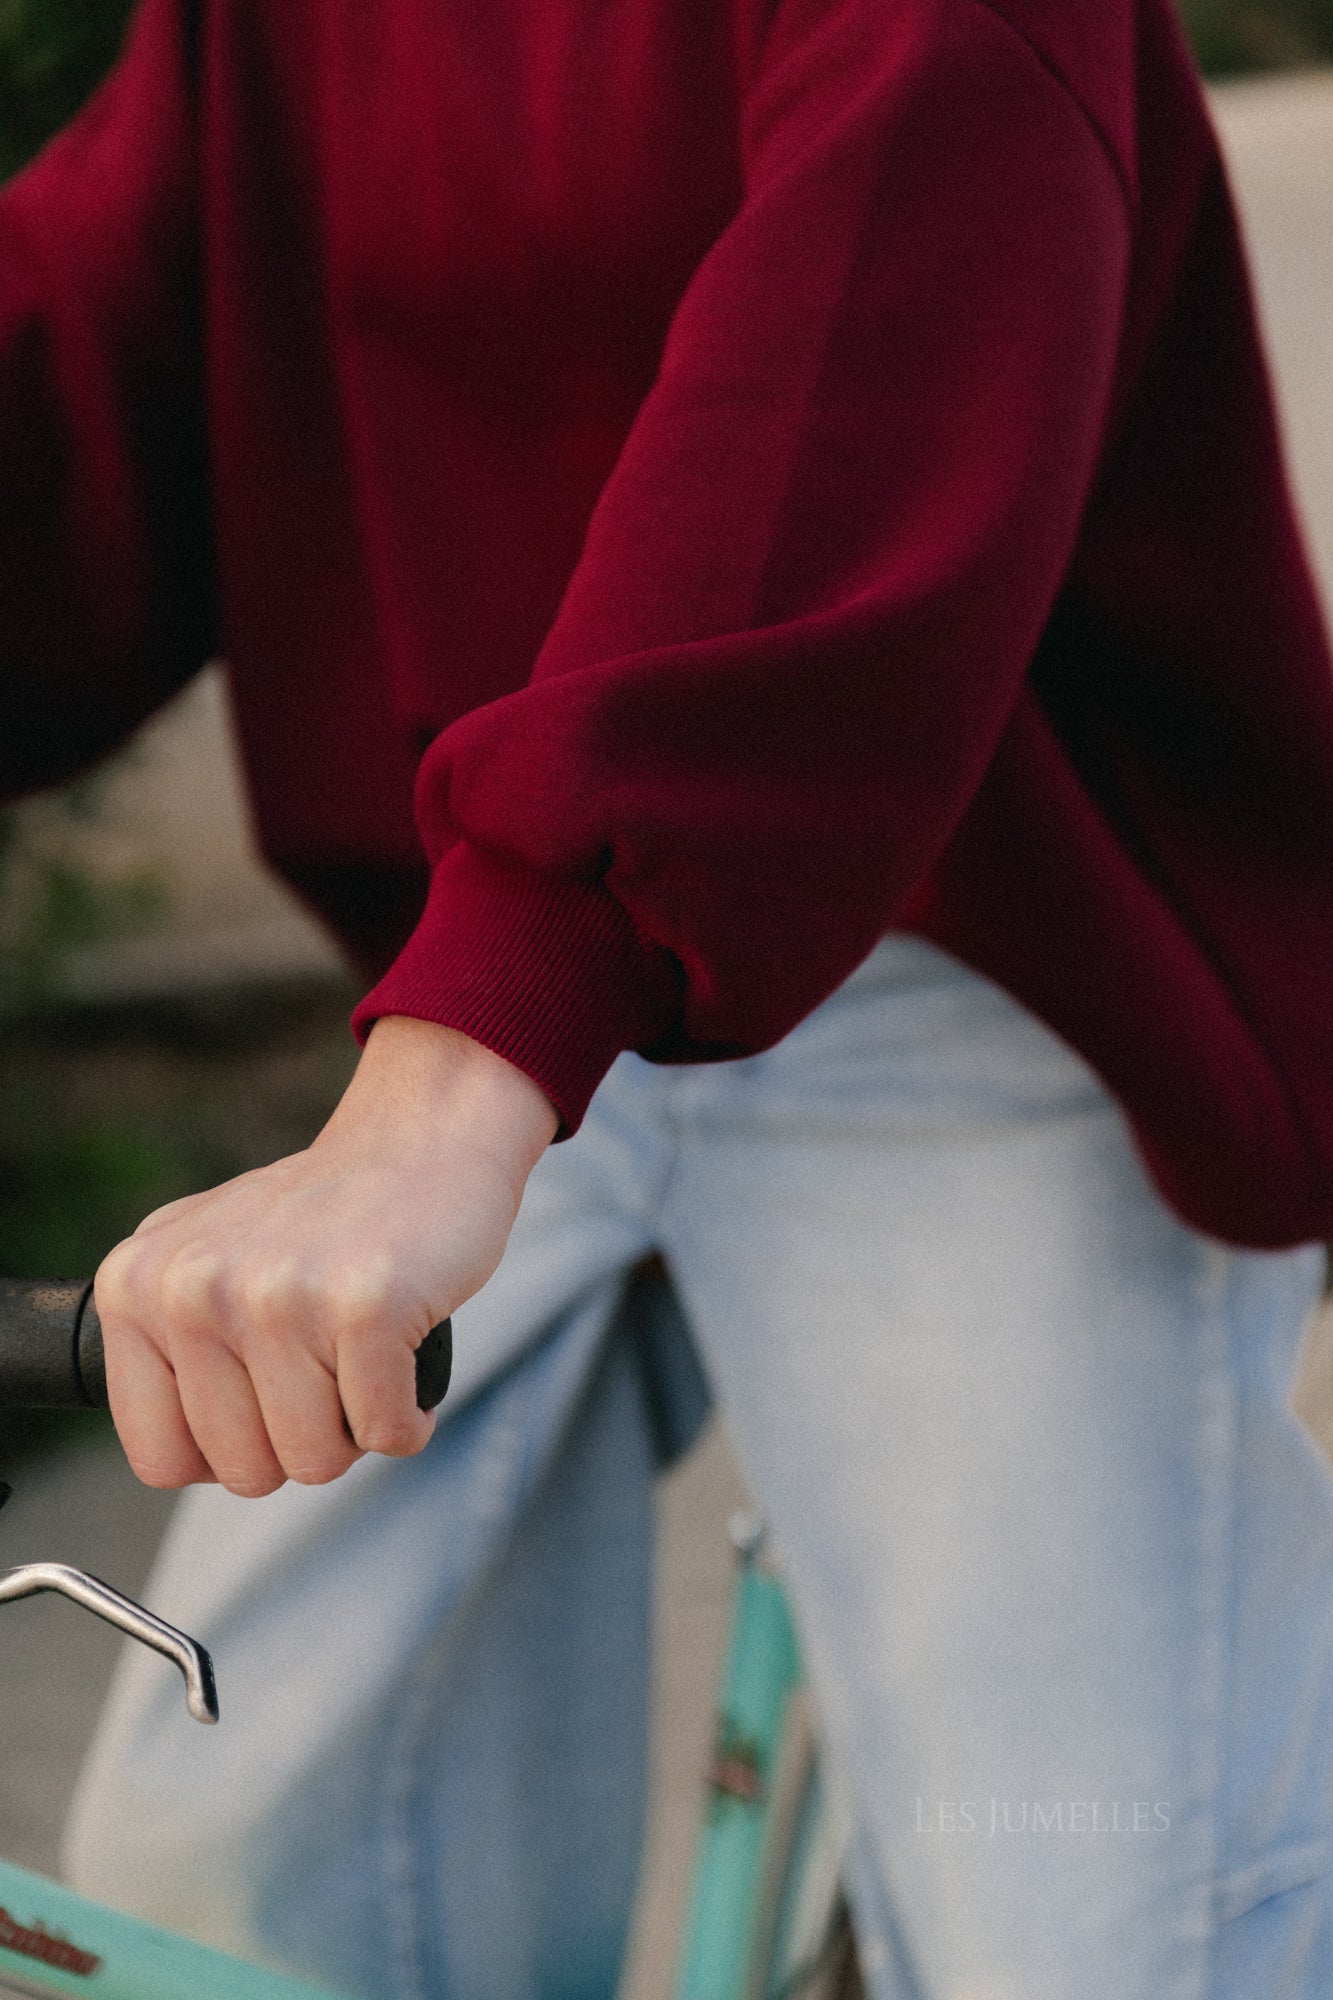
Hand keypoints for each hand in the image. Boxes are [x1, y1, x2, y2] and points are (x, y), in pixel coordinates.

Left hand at [93, 1018, 557, 1495]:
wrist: (417, 1137)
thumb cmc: (319, 1217)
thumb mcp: (203, 1259)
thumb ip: (164, 1342)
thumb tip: (169, 1454)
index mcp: (135, 1285)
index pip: (161, 1458)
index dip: (228, 1452)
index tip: (266, 1400)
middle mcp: (192, 1289)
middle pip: (245, 1472)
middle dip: (302, 1441)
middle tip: (328, 1366)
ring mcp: (277, 1295)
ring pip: (315, 1462)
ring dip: (356, 1429)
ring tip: (363, 1356)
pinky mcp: (365, 1304)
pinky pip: (385, 1433)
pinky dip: (409, 1416)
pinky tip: (404, 1355)